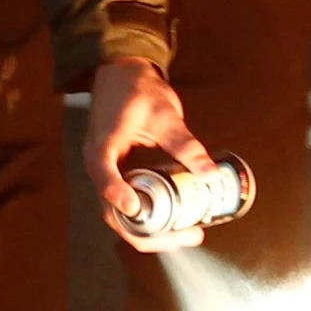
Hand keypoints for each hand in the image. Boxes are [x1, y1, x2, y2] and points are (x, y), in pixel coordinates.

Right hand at [84, 58, 212, 250]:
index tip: (136, 207)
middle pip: (113, 213)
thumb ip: (185, 144)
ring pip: (123, 216)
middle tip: (188, 235)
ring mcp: (107, 176)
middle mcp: (99, 168)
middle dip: (148, 232)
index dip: (116, 194)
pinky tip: (179, 220)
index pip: (102, 175)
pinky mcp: (119, 178)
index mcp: (102, 147)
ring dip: (153, 231)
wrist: (121, 76)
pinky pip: (131, 207)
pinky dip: (153, 218)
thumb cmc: (137, 90)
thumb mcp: (164, 115)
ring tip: (190, 233)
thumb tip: (211, 174)